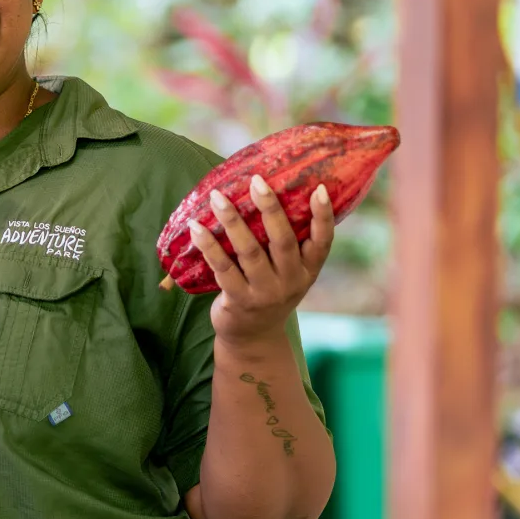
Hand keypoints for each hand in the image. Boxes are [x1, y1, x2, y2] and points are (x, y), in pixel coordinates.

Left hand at [187, 176, 334, 346]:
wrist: (253, 337)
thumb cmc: (269, 291)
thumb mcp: (288, 273)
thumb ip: (286, 243)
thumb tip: (267, 193)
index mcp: (308, 270)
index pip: (323, 241)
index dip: (323, 216)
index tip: (320, 189)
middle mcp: (291, 281)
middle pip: (283, 240)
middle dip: (270, 208)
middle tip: (257, 181)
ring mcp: (265, 293)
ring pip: (249, 251)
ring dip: (232, 222)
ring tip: (217, 197)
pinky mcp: (239, 301)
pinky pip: (222, 268)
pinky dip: (208, 246)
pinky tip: (196, 227)